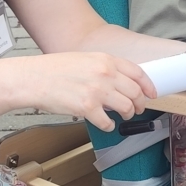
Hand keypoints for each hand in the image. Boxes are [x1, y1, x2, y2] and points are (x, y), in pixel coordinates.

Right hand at [18, 52, 153, 130]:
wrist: (34, 79)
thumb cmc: (54, 69)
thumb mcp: (85, 59)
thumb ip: (105, 68)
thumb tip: (121, 83)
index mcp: (105, 60)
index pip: (138, 73)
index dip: (148, 86)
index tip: (151, 94)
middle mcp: (105, 74)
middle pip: (135, 93)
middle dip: (140, 104)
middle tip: (137, 109)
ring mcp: (97, 91)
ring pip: (126, 108)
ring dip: (127, 114)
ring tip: (121, 116)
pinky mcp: (87, 108)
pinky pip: (108, 122)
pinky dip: (109, 126)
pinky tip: (105, 123)